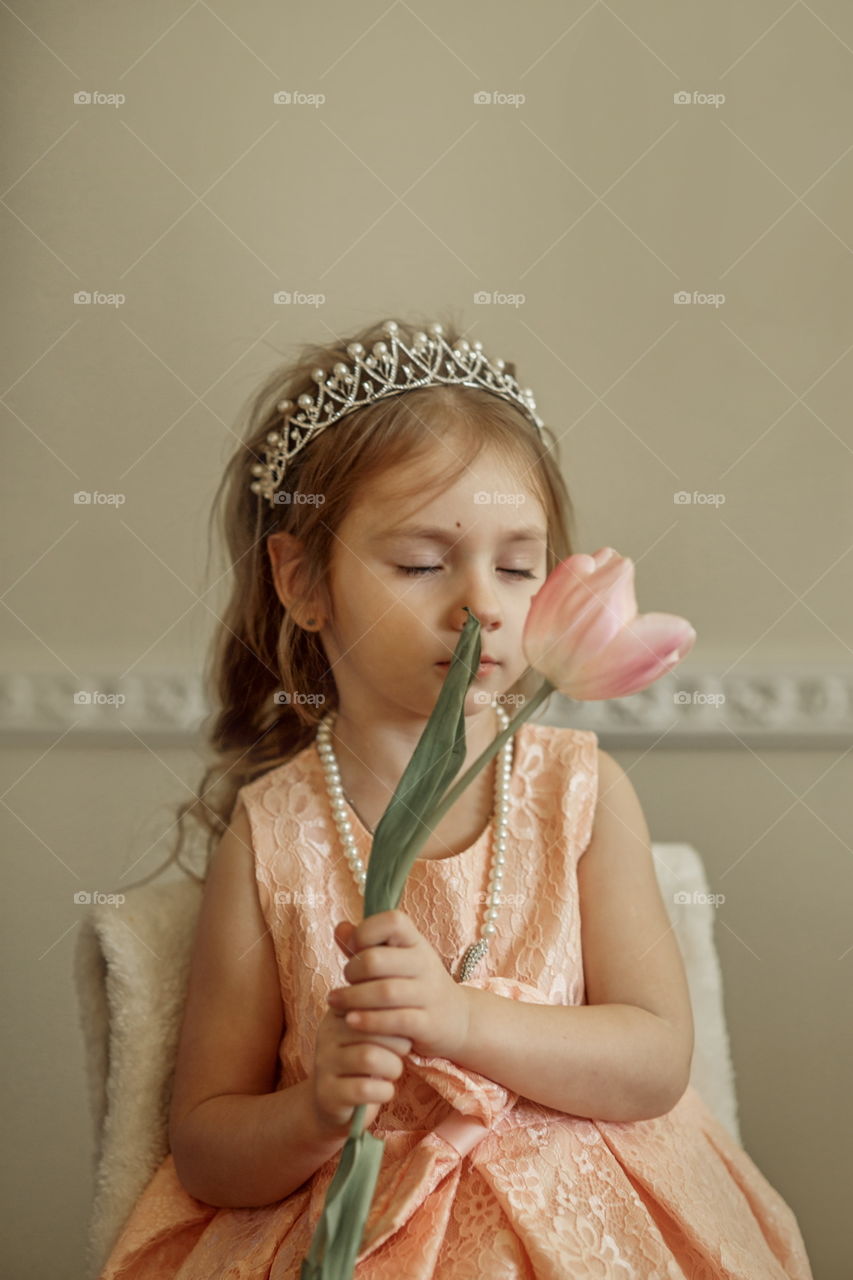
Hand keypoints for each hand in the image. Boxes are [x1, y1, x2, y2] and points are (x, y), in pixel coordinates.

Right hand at [310, 1002, 412, 1140]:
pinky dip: (384, 1091)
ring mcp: (324, 1062)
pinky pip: (364, 1089)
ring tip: (393, 1071)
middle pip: (373, 1027)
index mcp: (340, 1010)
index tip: (406, 1029)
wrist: (336, 1101)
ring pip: (369, 1057)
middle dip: (399, 1043)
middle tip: (403, 1052)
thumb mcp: (373, 1032)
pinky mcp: (327, 1092)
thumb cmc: (365, 1059)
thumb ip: (386, 1014)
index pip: (373, 1001)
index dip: (397, 1016)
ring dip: (393, 1067)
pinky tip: (384, 1091)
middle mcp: (326, 1032)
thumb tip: (411, 1001)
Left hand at [329, 909, 470, 1060]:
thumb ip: (366, 945)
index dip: (365, 931)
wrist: (456, 1018)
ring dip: (352, 998)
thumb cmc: (413, 984)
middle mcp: (425, 963)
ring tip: (335, 1002)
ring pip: (384, 992)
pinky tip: (351, 1021)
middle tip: (344, 980)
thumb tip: (341, 928)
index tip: (354, 948)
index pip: (392, 922)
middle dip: (352, 971)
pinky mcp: (428, 1024)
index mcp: (416, 942)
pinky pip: (396, 1020)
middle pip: (377, 961)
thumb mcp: (395, 960)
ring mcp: (429, 994)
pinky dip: (369, 1021)